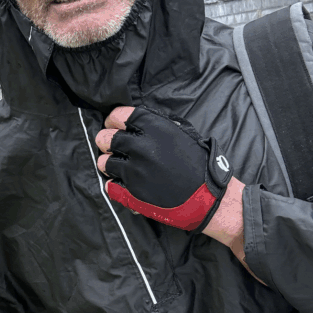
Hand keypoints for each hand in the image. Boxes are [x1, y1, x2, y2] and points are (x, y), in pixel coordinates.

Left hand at [95, 106, 235, 231]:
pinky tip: (121, 181)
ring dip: (108, 162)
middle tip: (113, 145)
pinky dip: (113, 183)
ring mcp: (134, 170)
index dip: (113, 120)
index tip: (113, 125)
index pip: (118, 116)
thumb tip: (134, 121)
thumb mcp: (182, 133)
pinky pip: (110, 184)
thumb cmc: (199, 163)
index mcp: (154, 129)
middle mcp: (140, 147)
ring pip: (104, 161)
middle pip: (105, 138)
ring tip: (117, 165)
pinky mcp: (132, 191)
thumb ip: (157, 125)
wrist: (209, 196)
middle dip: (107, 140)